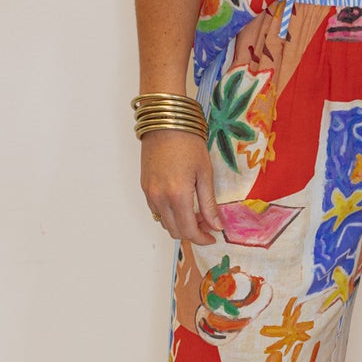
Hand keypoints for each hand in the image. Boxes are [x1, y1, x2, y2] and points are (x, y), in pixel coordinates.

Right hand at [141, 131, 222, 245]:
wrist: (165, 123)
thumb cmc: (188, 142)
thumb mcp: (205, 173)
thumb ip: (209, 203)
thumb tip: (216, 225)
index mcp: (178, 195)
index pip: (189, 230)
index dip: (201, 238)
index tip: (212, 236)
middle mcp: (160, 198)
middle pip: (175, 231)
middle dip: (192, 232)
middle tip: (207, 223)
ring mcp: (149, 193)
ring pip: (164, 222)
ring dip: (180, 224)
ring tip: (195, 212)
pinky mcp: (144, 187)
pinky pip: (156, 210)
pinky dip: (169, 214)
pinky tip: (181, 204)